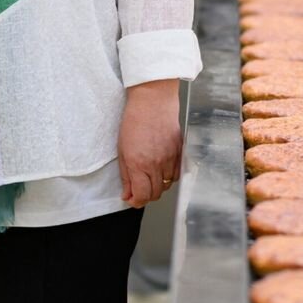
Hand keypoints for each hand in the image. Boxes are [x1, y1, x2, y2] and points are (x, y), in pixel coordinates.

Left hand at [118, 79, 181, 207]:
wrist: (153, 101)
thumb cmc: (134, 121)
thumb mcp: (122, 150)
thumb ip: (126, 175)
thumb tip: (127, 194)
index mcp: (139, 164)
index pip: (142, 196)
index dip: (135, 202)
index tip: (130, 197)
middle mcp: (157, 164)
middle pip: (155, 194)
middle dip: (145, 196)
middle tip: (138, 188)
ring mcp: (171, 158)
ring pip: (167, 186)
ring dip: (158, 186)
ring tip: (150, 176)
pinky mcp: (180, 152)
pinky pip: (177, 174)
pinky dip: (170, 176)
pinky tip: (162, 168)